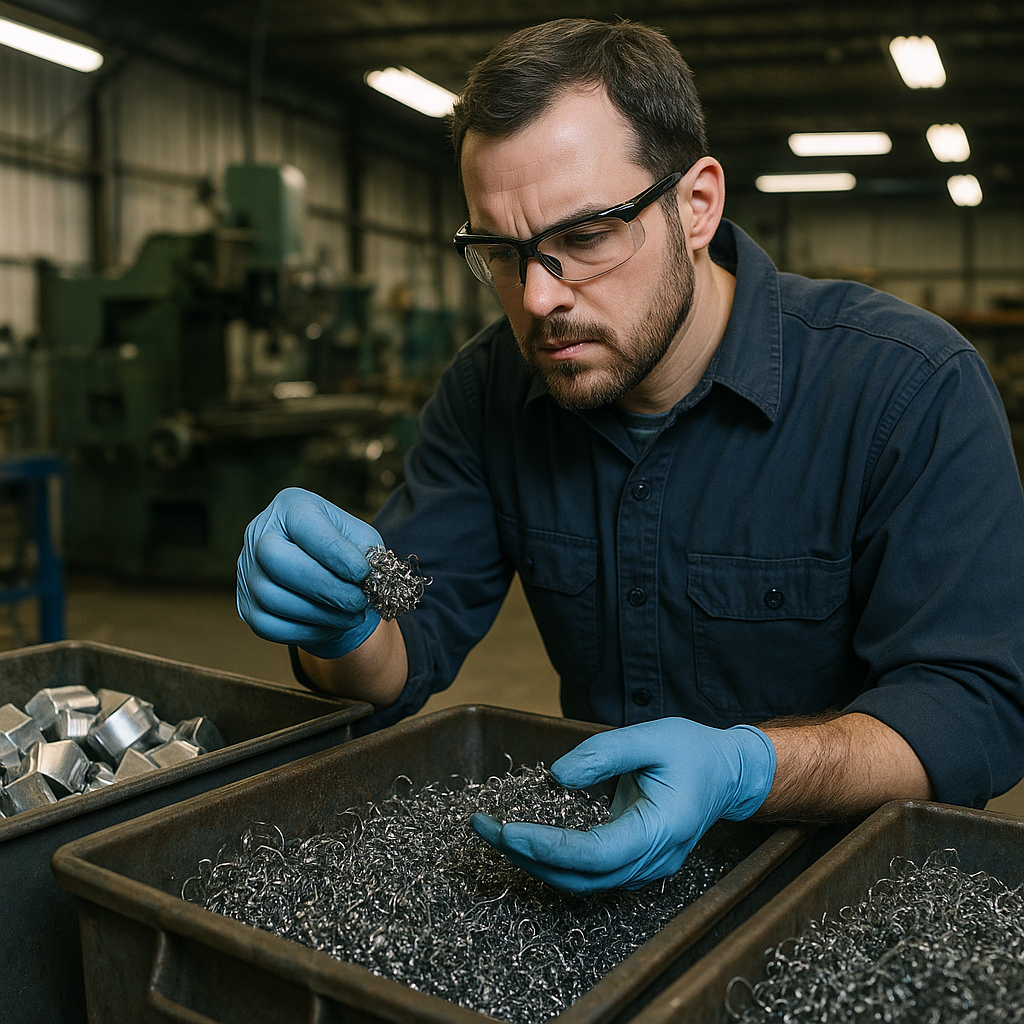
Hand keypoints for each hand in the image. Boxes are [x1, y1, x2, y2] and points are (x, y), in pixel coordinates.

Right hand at [237, 487, 382, 659]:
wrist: (323, 572)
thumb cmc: (343, 549)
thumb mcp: (359, 537)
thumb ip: (364, 551)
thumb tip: (366, 578)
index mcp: (291, 507)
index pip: (305, 526)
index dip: (335, 553)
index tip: (363, 573)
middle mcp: (259, 534)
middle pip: (276, 560)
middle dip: (325, 586)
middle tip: (359, 600)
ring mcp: (247, 572)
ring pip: (272, 598)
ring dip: (320, 613)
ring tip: (352, 614)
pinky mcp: (246, 606)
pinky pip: (270, 626)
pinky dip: (306, 631)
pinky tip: (332, 625)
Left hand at [470, 717, 775, 892]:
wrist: (729, 773)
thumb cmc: (693, 751)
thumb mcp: (651, 736)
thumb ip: (603, 753)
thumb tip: (556, 776)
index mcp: (661, 830)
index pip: (595, 853)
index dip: (547, 847)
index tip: (507, 829)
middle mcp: (653, 861)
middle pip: (581, 878)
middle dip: (527, 857)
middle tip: (484, 828)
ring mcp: (646, 869)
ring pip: (582, 883)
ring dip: (536, 863)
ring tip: (494, 833)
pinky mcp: (635, 864)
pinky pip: (589, 873)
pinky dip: (554, 861)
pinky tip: (526, 841)